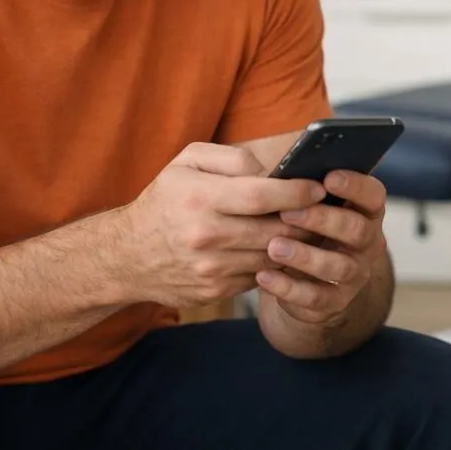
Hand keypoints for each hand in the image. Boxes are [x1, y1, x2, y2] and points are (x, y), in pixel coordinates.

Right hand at [117, 142, 328, 309]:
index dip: (297, 192)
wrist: (127, 256)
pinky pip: (259, 276)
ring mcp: (212, 269)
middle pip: (275, 231)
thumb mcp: (186, 163)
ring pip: (272, 257)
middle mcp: (206, 236)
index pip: (262, 196)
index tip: (317, 187)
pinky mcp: (216, 291)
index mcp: (201, 198)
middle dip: (306, 221)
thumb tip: (270, 171)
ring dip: (295, 245)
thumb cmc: (164, 200)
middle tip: (323, 210)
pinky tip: (280, 250)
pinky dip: (274, 264)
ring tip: (308, 229)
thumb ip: (231, 158)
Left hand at [255, 169, 387, 325]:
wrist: (308, 281)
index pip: (373, 195)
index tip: (328, 178)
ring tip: (273, 247)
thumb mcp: (309, 206)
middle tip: (288, 212)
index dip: (355, 186)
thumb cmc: (305, 228)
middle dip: (323, 220)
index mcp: (365, 211)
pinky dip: (288, 288)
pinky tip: (263, 276)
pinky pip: (316, 298)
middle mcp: (367, 243)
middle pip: (357, 230)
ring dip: (305, 256)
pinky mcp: (335, 302)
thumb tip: (275, 168)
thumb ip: (302, 188)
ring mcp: (355, 275)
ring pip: (339, 266)